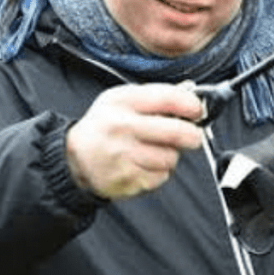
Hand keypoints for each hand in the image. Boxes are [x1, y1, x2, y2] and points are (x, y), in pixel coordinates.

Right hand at [66, 84, 203, 199]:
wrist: (75, 156)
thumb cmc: (104, 125)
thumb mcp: (120, 99)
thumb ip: (153, 96)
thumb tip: (190, 96)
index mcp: (122, 102)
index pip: (168, 98)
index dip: (191, 104)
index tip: (198, 110)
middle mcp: (122, 127)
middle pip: (176, 132)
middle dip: (193, 135)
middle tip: (193, 136)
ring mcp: (124, 155)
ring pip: (171, 157)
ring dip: (170, 155)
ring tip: (155, 150)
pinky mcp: (127, 179)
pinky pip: (161, 176)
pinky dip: (159, 171)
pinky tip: (144, 163)